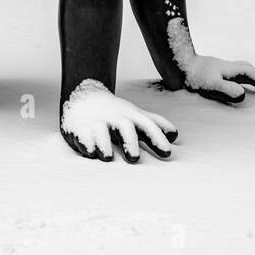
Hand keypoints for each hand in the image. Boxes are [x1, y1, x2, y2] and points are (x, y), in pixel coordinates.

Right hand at [60, 80, 177, 162]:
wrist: (83, 95)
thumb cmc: (115, 111)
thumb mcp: (135, 114)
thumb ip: (155, 124)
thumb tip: (176, 136)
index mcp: (130, 117)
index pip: (147, 126)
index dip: (157, 138)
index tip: (167, 153)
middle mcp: (114, 120)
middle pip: (124, 128)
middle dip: (129, 142)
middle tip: (134, 159)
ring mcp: (96, 124)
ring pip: (100, 133)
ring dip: (104, 145)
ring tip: (107, 158)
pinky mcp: (79, 130)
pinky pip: (82, 137)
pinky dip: (85, 144)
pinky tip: (89, 152)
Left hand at [182, 54, 254, 103]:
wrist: (172, 63)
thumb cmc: (190, 76)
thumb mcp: (211, 85)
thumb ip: (227, 90)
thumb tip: (243, 95)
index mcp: (227, 69)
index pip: (249, 73)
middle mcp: (222, 66)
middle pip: (244, 67)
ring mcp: (213, 67)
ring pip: (233, 69)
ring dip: (243, 76)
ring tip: (245, 86)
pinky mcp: (203, 70)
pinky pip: (223, 73)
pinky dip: (229, 78)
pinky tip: (223, 86)